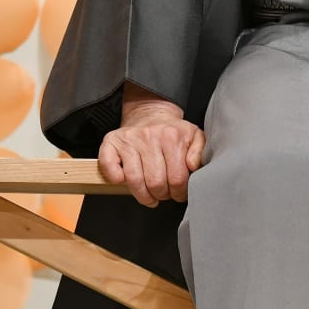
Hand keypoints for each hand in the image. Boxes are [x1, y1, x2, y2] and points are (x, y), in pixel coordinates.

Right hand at [99, 84, 205, 208]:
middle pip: (156, 183)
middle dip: (162, 195)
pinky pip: (109, 167)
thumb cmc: (172, 132)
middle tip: (164, 193)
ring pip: (135, 181)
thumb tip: (193, 166)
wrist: (150, 113)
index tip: (178, 193)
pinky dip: (116, 179)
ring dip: (143, 195)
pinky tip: (126, 180)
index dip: (179, 193)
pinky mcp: (111, 142)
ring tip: (150, 195)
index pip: (177, 179)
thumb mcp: (194, 137)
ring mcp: (129, 139)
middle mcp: (149, 136)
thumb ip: (200, 152)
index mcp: (171, 137)